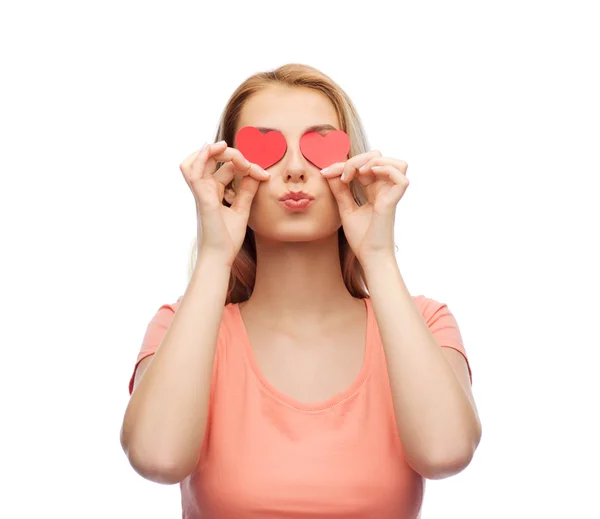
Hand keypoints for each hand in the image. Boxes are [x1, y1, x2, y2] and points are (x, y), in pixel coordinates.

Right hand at [179, 141, 269, 266]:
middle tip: (250, 164)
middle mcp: (205, 189)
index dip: (247, 165)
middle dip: (232, 154)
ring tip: (227, 148)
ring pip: (197, 159)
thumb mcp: (242, 210)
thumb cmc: (228, 239)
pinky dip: (201, 157)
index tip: (264, 175)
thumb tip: (257, 174)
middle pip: (212, 158)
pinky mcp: (201, 198)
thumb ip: (247, 191)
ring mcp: (201, 193)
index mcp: (214, 191)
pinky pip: (193, 171)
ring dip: (213, 150)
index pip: (227, 167)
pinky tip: (212, 148)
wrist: (220, 258)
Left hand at [320, 151, 408, 265]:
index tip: (325, 172)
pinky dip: (385, 169)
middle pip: (379, 159)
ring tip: (358, 172)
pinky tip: (368, 174)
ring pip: (396, 163)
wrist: (369, 256)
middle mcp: (385, 190)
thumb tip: (329, 172)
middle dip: (357, 159)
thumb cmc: (361, 238)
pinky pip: (401, 177)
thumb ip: (340, 190)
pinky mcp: (393, 201)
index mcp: (375, 190)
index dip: (344, 164)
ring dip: (374, 161)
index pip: (364, 166)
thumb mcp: (345, 209)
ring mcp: (391, 194)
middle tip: (342, 174)